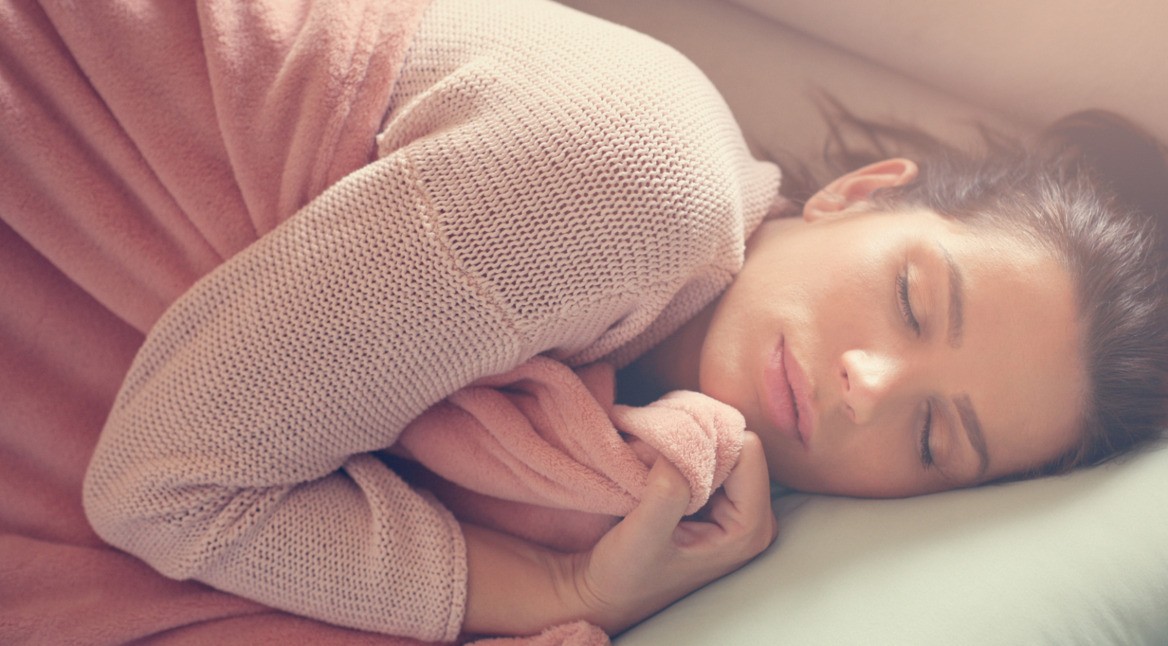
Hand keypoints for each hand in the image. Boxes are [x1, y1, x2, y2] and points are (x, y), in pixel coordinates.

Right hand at [564, 431, 777, 633]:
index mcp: (749, 528)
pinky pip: (707, 457)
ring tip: (647, 464)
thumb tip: (679, 445)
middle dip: (694, 441)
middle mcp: (753, 516)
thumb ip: (667, 493)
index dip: (706, 441)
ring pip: (720, 447)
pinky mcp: (718, 502)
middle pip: (737, 445)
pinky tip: (652, 469)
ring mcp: (736, 508)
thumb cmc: (624, 576)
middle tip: (651, 455)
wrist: (607, 594)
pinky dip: (678, 454)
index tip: (664, 453)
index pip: (747, 450)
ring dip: (682, 446)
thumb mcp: (642, 536)